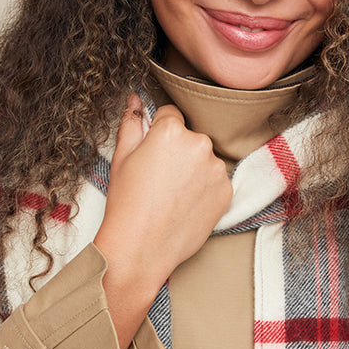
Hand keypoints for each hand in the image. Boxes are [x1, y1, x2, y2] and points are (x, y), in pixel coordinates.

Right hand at [94, 94, 231, 348]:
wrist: (141, 249)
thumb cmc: (126, 204)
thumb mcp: (122, 158)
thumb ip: (131, 122)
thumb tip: (135, 99)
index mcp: (171, 131)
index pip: (170, 115)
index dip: (158, 134)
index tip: (152, 154)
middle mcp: (200, 144)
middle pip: (191, 137)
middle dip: (179, 151)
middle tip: (160, 179)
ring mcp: (217, 169)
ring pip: (206, 160)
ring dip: (194, 171)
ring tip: (172, 196)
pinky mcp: (227, 192)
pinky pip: (216, 182)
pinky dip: (205, 190)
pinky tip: (186, 206)